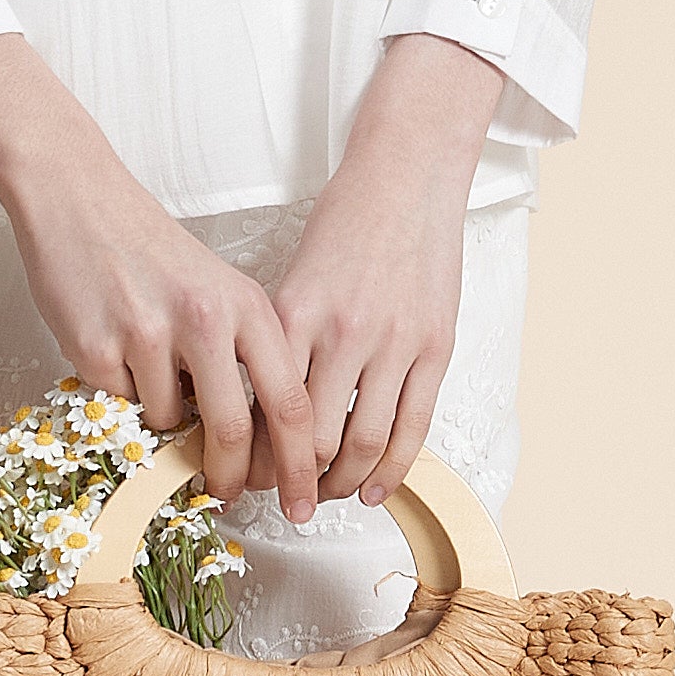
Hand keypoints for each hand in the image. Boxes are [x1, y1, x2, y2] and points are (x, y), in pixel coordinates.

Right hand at [0, 37, 316, 510]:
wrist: (79, 200)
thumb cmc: (151, 251)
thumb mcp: (219, 292)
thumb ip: (243, 357)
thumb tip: (254, 445)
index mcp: (249, 307)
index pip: (292, 404)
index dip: (298, 464)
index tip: (300, 500)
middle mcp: (206, 320)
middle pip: (234, 432)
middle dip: (233, 477)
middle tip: (228, 495)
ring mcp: (148, 334)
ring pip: (170, 422)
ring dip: (164, 420)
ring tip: (149, 369)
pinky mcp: (96, 347)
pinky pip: (120, 405)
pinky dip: (122, 394)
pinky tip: (114, 348)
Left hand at [257, 33, 506, 503]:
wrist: (407, 176)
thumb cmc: (344, 223)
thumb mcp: (293, 276)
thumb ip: (278, 339)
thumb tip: (253, 406)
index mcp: (294, 314)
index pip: (262, 409)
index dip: (248, 456)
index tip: (239, 476)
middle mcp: (342, 333)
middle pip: (309, 438)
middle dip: (290, 481)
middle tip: (278, 498)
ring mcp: (393, 342)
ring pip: (362, 442)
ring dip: (340, 484)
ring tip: (325, 497)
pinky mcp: (435, 347)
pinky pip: (413, 427)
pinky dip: (391, 469)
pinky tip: (373, 490)